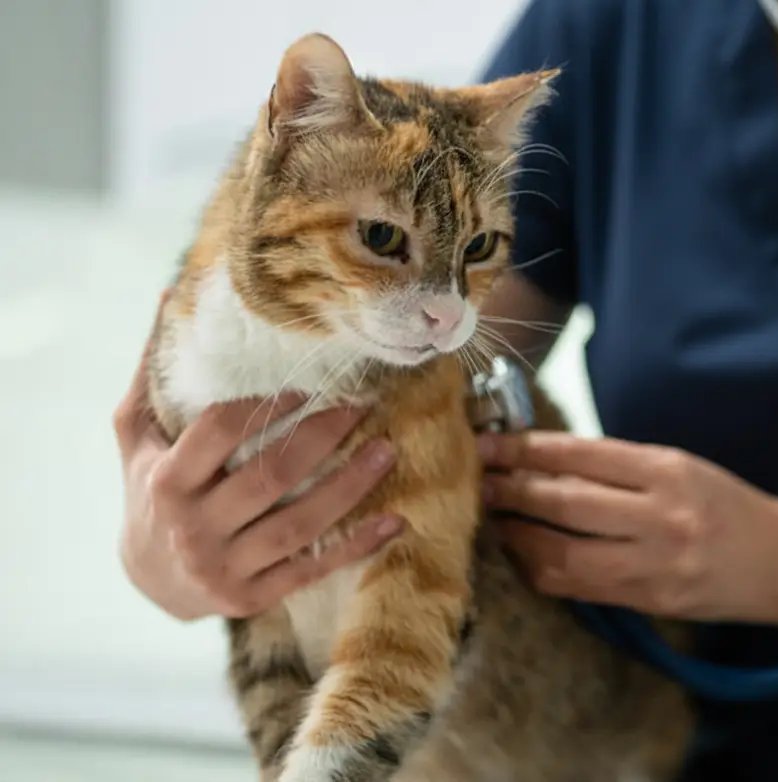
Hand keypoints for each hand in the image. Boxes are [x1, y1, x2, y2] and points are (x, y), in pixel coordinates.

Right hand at [113, 297, 403, 620]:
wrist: (147, 583)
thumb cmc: (149, 492)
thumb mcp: (136, 437)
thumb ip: (151, 375)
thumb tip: (168, 294)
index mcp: (167, 481)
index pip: (219, 433)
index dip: (265, 406)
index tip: (306, 383)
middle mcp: (194, 528)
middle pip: (269, 476)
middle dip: (321, 438)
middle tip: (363, 406)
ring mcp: (225, 568)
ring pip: (299, 524)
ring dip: (349, 487)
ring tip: (388, 451)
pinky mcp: (253, 598)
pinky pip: (312, 569)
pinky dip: (357, 547)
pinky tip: (395, 522)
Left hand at [478, 432, 777, 621]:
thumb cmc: (725, 505)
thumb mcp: (680, 467)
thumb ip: (620, 467)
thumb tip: (546, 462)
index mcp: (667, 471)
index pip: (582, 455)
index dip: (528, 451)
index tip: (490, 446)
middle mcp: (660, 516)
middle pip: (566, 504)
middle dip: (513, 492)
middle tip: (478, 483)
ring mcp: (654, 564)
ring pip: (564, 555)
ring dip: (520, 538)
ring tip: (495, 522)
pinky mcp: (648, 600)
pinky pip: (579, 588)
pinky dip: (544, 571)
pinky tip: (527, 556)